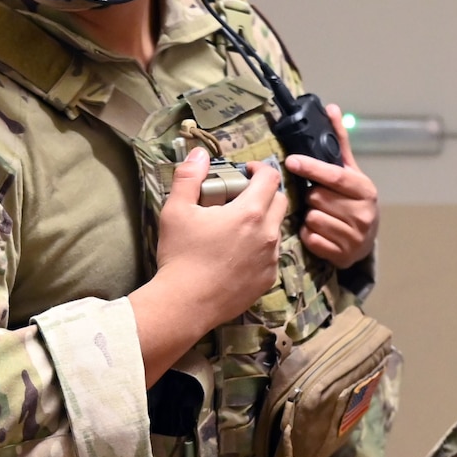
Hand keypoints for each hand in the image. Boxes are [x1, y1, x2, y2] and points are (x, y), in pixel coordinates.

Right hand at [129, 149, 285, 383]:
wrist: (184, 304)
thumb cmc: (179, 255)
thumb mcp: (176, 210)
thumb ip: (189, 177)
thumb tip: (199, 153)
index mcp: (250, 213)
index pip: (271, 178)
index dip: (259, 168)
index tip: (245, 171)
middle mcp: (268, 234)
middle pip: (279, 201)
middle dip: (264, 193)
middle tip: (241, 197)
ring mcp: (271, 259)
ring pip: (276, 229)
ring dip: (263, 221)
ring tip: (237, 227)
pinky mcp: (268, 280)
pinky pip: (272, 255)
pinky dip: (260, 247)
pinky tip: (238, 253)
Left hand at [284, 104, 379, 269]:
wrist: (366, 240)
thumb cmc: (354, 201)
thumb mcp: (352, 172)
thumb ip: (340, 142)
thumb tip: (331, 108)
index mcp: (365, 190)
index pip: (334, 176)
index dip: (312, 168)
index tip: (291, 161)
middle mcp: (363, 213)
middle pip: (317, 198)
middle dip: (311, 197)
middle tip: (317, 198)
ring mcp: (353, 237)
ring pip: (312, 219)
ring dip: (309, 217)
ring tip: (321, 215)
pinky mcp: (341, 255)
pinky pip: (310, 239)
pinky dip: (309, 235)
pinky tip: (320, 232)